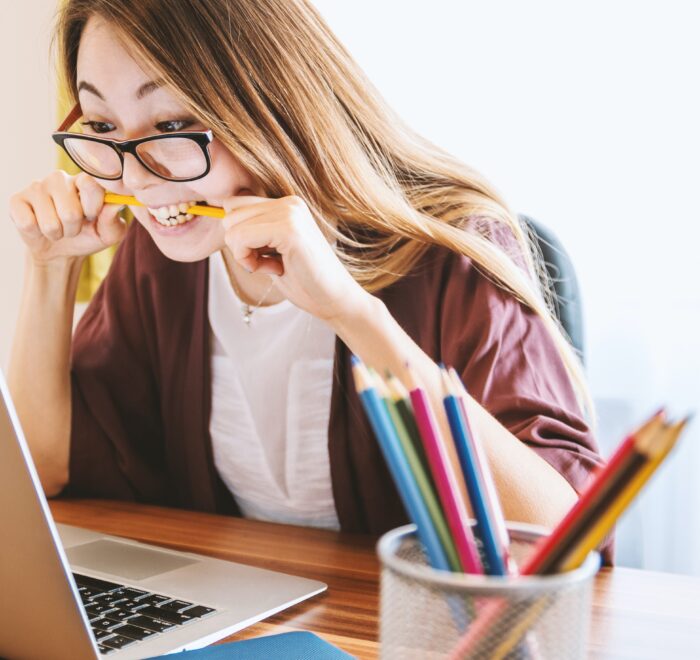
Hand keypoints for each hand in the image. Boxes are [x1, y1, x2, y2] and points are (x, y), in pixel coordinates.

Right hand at [9, 170, 126, 264]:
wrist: (61, 251)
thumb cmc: (88, 236)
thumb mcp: (108, 233)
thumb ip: (114, 220)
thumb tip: (117, 204)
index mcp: (84, 181)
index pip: (90, 185)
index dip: (93, 207)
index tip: (92, 217)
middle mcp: (60, 178)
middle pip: (70, 212)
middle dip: (74, 229)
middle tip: (73, 227)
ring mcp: (36, 187)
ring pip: (50, 222)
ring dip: (57, 233)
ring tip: (58, 228)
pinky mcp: (17, 200)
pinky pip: (28, 223)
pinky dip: (37, 233)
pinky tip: (38, 226)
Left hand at [222, 194, 369, 322]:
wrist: (335, 300)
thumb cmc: (304, 281)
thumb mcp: (271, 250)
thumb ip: (252, 231)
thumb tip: (221, 216)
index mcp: (286, 204)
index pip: (235, 205)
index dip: (239, 236)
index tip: (263, 256)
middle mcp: (289, 202)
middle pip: (229, 213)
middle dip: (240, 245)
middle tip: (269, 263)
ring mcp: (290, 213)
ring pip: (232, 227)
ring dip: (245, 254)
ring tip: (274, 265)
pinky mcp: (289, 229)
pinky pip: (241, 238)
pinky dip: (248, 260)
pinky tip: (275, 269)